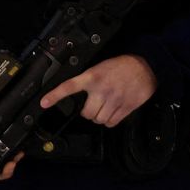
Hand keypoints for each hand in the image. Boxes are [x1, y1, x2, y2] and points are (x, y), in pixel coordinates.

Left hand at [38, 55, 157, 126]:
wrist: (145, 67)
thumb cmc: (121, 66)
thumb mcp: (100, 67)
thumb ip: (89, 80)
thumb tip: (77, 93)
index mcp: (92, 77)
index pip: (69, 87)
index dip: (55, 95)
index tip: (44, 103)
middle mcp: (102, 90)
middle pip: (86, 113)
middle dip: (87, 112)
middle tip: (92, 105)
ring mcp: (114, 100)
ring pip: (98, 120)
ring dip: (99, 117)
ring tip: (104, 107)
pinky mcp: (125, 108)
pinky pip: (111, 123)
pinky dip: (109, 121)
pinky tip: (112, 111)